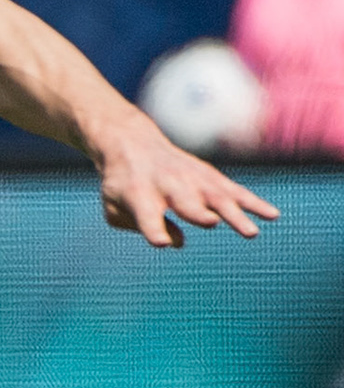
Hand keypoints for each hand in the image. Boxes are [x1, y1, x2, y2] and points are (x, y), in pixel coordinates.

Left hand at [95, 117, 278, 247]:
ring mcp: (191, 180)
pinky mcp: (209, 177)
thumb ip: (140, 226)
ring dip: (234, 215)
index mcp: (138, 195)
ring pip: (216, 198)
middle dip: (197, 212)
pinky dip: (252, 203)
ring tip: (251, 234)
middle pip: (186, 202)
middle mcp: (167, 186)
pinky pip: (234, 191)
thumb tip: (175, 243)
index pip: (146, 216)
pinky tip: (273, 216)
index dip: (154, 230)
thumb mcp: (115, 208)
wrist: (133, 145)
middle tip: (211, 222)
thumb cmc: (121, 185)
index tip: (161, 242)